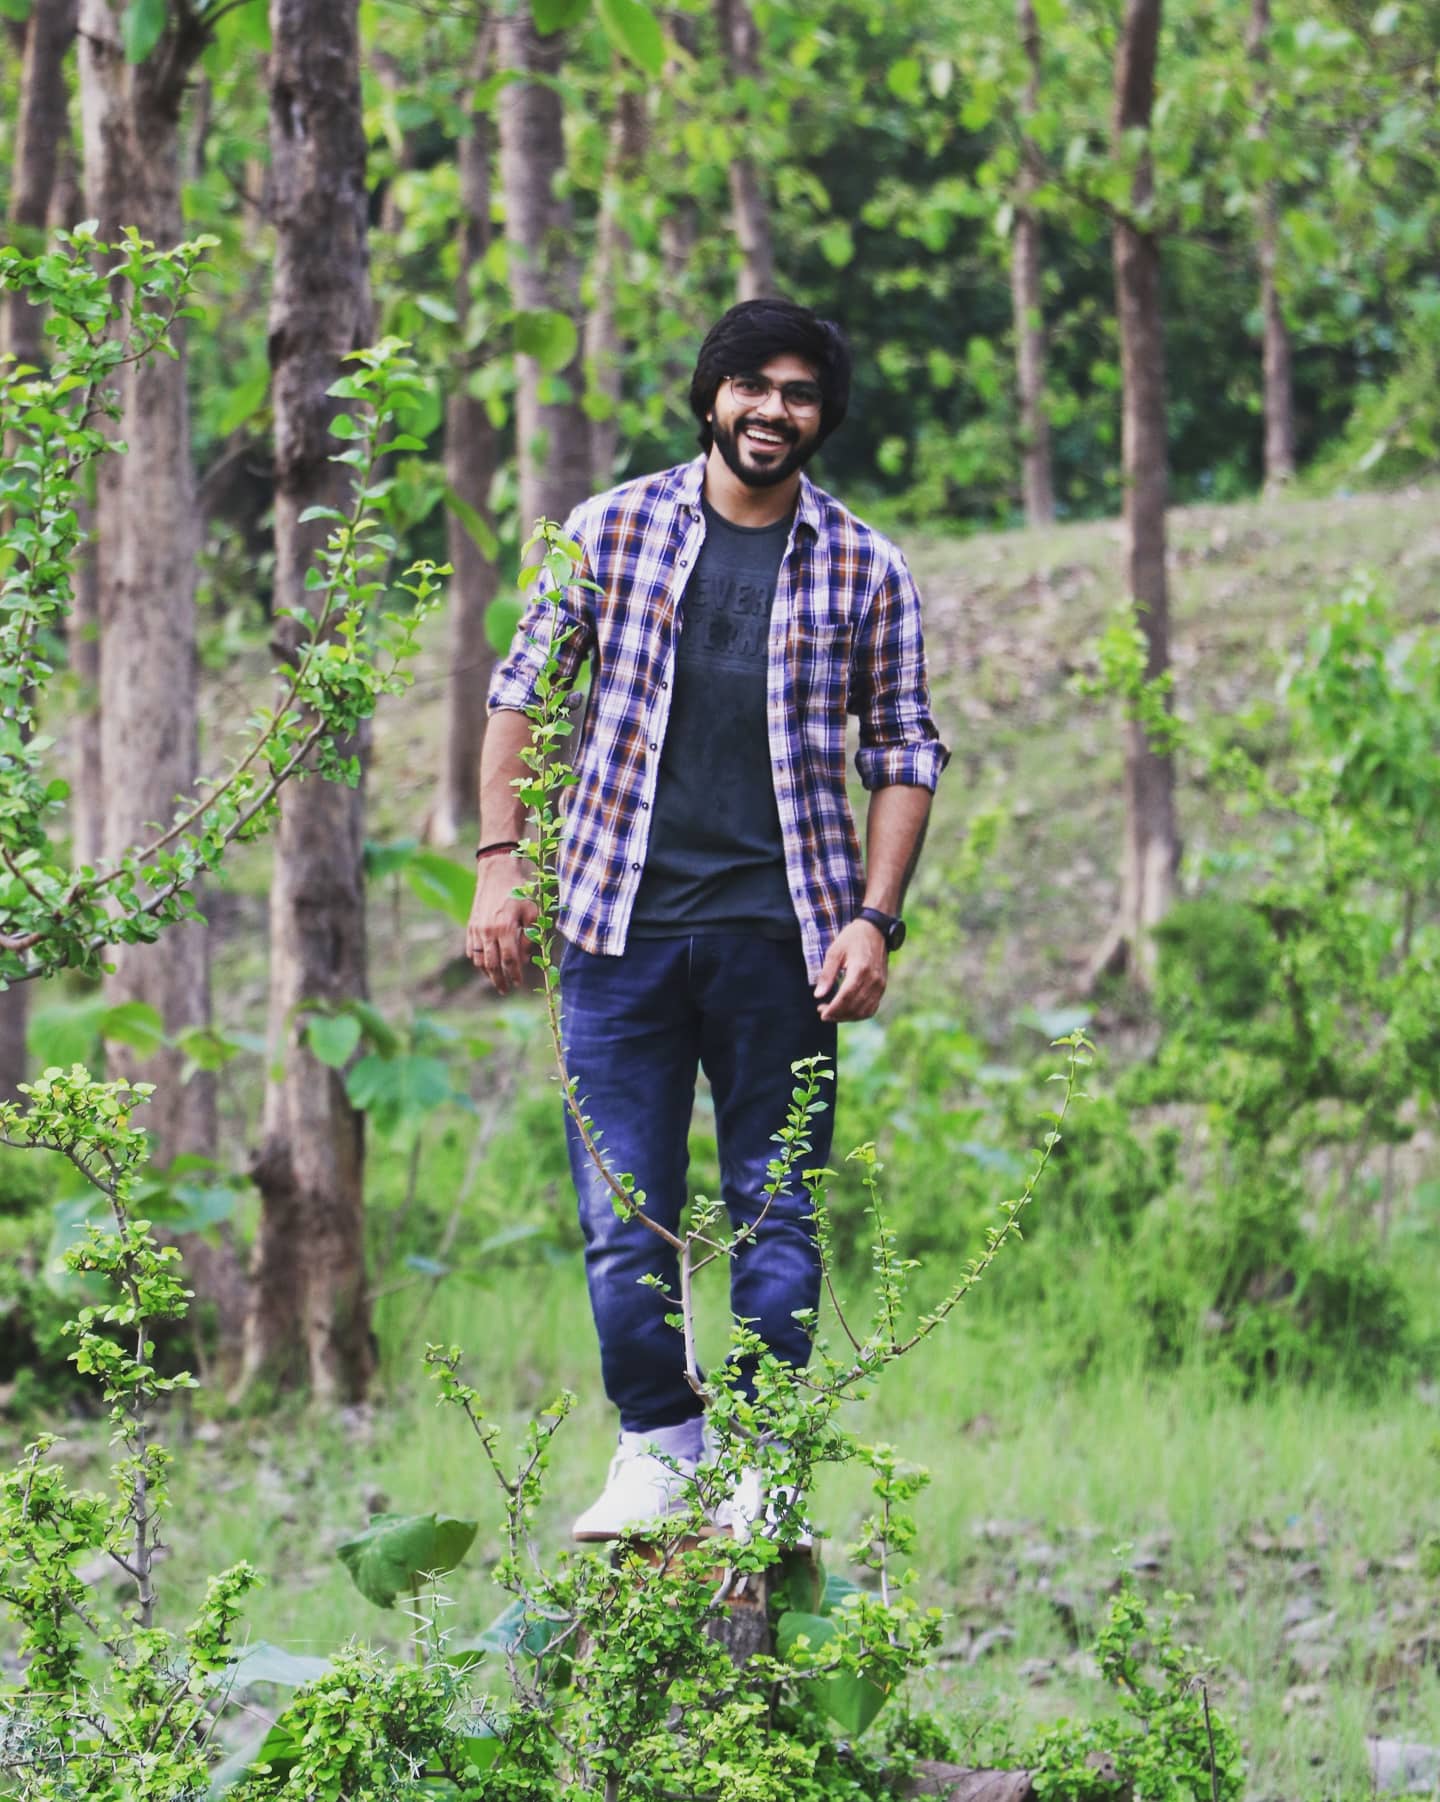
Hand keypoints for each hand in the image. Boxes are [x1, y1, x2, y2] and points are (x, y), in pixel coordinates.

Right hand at [464, 855, 538, 995]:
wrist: (496, 873)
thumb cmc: (518, 892)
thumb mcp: (532, 911)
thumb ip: (530, 936)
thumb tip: (526, 957)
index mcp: (504, 928)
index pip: (510, 959)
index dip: (515, 974)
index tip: (519, 984)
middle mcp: (488, 931)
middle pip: (492, 965)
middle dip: (500, 980)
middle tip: (506, 990)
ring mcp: (476, 929)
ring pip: (479, 960)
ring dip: (488, 973)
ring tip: (497, 981)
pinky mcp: (470, 926)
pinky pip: (471, 950)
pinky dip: (478, 961)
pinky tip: (486, 966)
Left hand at [814, 918, 887, 1022]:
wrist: (876, 929)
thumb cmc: (853, 938)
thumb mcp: (835, 951)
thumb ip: (827, 974)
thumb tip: (818, 994)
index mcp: (860, 969)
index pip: (845, 997)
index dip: (833, 1009)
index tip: (821, 1012)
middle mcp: (873, 980)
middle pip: (854, 1007)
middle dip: (837, 1014)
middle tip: (823, 1012)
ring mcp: (880, 985)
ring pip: (864, 1011)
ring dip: (847, 1017)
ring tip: (834, 1013)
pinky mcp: (882, 987)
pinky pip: (872, 1008)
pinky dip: (859, 1014)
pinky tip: (847, 1012)